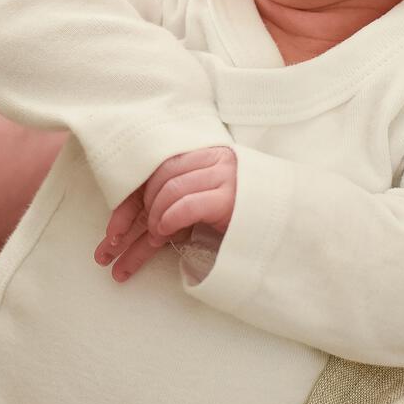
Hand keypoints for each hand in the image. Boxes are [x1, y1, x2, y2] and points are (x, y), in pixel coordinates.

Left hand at [95, 147, 236, 281]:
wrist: (292, 223)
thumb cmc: (247, 218)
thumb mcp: (209, 203)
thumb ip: (183, 199)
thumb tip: (139, 221)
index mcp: (203, 157)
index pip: (154, 172)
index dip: (127, 203)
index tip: (111, 233)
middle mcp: (212, 160)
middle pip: (157, 180)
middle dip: (131, 216)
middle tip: (112, 246)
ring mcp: (223, 176)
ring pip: (169, 190)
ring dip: (152, 219)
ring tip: (148, 242)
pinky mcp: (230, 197)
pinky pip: (187, 204)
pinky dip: (169, 219)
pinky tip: (162, 234)